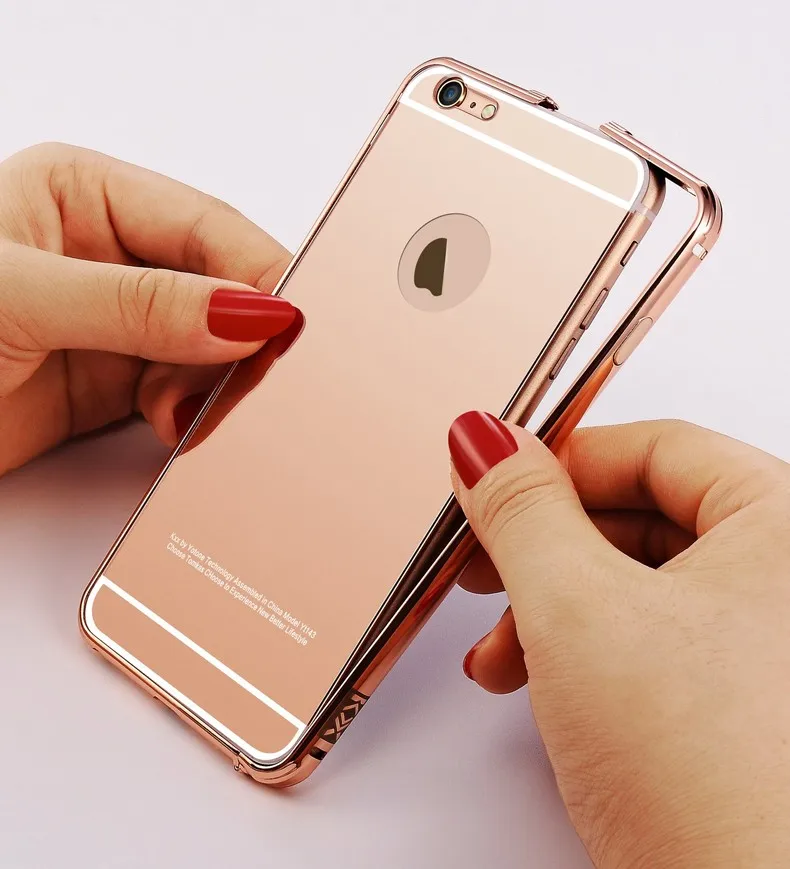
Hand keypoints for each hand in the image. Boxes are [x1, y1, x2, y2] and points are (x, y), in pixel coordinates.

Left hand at [0, 143, 295, 475]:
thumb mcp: (21, 300)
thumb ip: (140, 305)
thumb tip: (248, 313)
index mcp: (85, 194)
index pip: (205, 227)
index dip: (256, 275)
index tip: (287, 326)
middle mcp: (110, 254)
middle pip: (222, 289)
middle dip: (238, 339)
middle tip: (243, 382)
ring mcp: (120, 322)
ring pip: (213, 346)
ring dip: (213, 384)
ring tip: (176, 413)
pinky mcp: (118, 383)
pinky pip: (187, 392)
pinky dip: (193, 413)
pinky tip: (170, 425)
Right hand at [448, 415, 789, 867]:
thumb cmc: (716, 781)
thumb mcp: (578, 610)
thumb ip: (522, 510)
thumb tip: (484, 442)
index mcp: (785, 524)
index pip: (654, 448)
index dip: (559, 461)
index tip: (493, 480)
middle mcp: (787, 577)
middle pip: (641, 517)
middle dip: (543, 549)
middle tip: (483, 562)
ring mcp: (768, 642)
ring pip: (637, 584)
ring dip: (551, 609)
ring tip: (499, 653)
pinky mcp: (741, 701)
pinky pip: (651, 640)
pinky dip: (583, 653)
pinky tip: (540, 685)